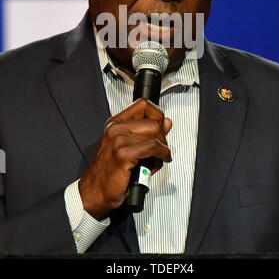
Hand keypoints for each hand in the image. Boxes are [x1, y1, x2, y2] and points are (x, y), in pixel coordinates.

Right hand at [78, 98, 171, 218]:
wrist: (94, 191)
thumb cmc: (109, 172)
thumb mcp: (128, 147)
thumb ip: (147, 133)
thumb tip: (166, 122)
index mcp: (115, 123)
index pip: (143, 105)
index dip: (157, 115)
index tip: (162, 126)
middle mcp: (115, 128)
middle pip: (153, 119)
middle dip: (163, 135)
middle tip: (162, 148)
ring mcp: (118, 140)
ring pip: (155, 132)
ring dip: (163, 147)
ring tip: (160, 157)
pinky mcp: (123, 154)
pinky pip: (152, 147)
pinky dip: (161, 154)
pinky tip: (160, 161)